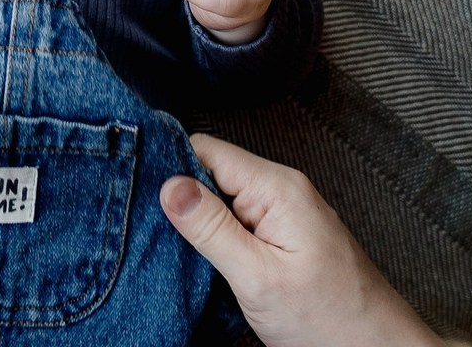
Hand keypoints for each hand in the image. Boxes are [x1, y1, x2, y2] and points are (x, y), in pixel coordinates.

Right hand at [161, 134, 442, 346]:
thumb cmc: (329, 322)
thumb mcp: (258, 278)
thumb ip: (211, 228)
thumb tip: (168, 184)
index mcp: (276, 187)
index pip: (205, 149)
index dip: (170, 168)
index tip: (142, 194)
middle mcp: (281, 189)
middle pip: (212, 172)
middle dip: (184, 200)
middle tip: (155, 232)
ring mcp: (285, 212)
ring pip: (224, 199)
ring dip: (201, 223)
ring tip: (179, 251)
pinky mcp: (286, 236)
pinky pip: (240, 221)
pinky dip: (220, 238)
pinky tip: (207, 261)